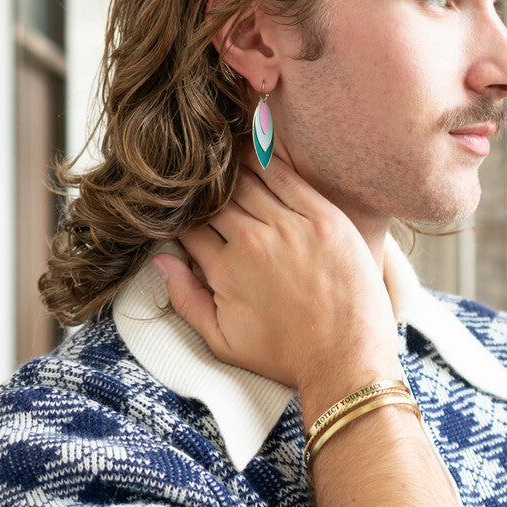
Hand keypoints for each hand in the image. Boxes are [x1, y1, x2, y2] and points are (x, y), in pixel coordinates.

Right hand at [150, 142, 401, 395]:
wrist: (347, 361)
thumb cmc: (286, 356)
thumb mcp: (223, 342)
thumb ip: (185, 301)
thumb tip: (160, 262)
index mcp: (225, 270)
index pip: (190, 226)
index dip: (183, 214)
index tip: (184, 206)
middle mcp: (253, 242)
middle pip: (216, 199)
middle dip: (204, 188)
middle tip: (200, 174)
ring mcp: (291, 227)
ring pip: (248, 181)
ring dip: (230, 167)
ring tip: (220, 155)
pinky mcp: (325, 218)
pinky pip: (287, 176)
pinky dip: (267, 158)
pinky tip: (255, 145)